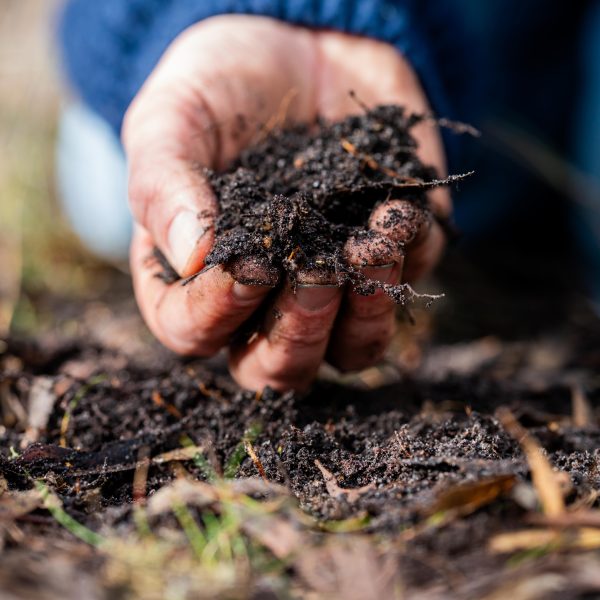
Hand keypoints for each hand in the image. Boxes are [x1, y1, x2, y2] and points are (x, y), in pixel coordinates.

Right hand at [124, 15, 448, 390]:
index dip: (217, 314)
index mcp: (197, 279)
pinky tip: (395, 211)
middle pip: (278, 368)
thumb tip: (194, 259)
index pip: (194, 333)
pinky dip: (407, 258)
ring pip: (349, 353)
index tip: (246, 263)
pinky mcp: (389, 257)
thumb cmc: (223, 85)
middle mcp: (264, 299)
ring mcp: (332, 286)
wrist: (302, 39)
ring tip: (367, 246)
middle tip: (315, 271)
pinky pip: (404, 288)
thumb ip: (165, 188)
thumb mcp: (173, 121)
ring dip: (363, 317)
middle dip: (298, 332)